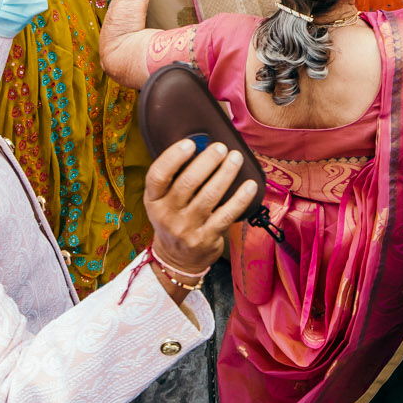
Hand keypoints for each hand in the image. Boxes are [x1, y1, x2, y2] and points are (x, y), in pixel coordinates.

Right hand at [143, 135, 257, 276]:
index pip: (158, 176)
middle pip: (187, 183)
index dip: (173, 157)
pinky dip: (241, 198)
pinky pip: (227, 214)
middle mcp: (166, 215)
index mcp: (153, 200)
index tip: (190, 143)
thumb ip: (175, 178)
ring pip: (209, 196)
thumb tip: (202, 145)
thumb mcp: (163, 201)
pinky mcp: (206, 238)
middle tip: (221, 148)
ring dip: (226, 174)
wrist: (177, 259)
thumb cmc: (174, 219)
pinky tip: (250, 184)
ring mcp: (186, 229)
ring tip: (236, 158)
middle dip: (207, 161)